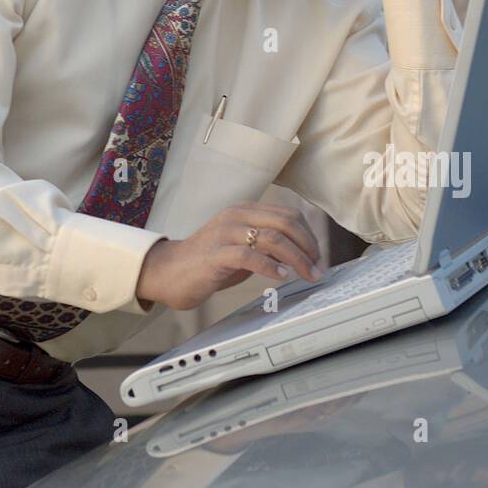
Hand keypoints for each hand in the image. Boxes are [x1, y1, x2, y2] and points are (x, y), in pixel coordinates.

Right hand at [136, 203, 323, 311]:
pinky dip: (270, 267)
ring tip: (306, 275)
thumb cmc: (208, 261)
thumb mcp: (242, 247)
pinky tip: (280, 277)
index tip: (317, 258)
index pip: (289, 214)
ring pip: (273, 238)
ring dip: (297, 259)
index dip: (309, 236)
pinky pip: (250, 256)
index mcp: (245, 210)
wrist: (169, 271)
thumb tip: (299, 254)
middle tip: (317, 269)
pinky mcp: (216, 254)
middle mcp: (237, 216)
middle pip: (286, 223)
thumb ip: (266, 244)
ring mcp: (225, 233)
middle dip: (308, 247)